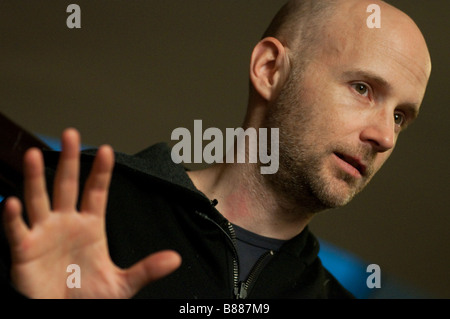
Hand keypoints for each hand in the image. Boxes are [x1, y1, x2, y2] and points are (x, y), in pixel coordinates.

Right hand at [2, 128, 180, 297]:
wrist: (64, 316)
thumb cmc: (89, 298)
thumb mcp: (122, 283)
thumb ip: (147, 269)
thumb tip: (175, 259)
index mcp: (91, 226)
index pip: (97, 192)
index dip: (102, 171)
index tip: (109, 150)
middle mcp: (67, 223)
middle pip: (68, 185)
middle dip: (70, 160)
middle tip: (71, 134)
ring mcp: (45, 233)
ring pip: (39, 199)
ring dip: (36, 177)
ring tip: (35, 155)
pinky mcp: (25, 250)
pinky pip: (17, 230)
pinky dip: (13, 217)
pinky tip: (13, 202)